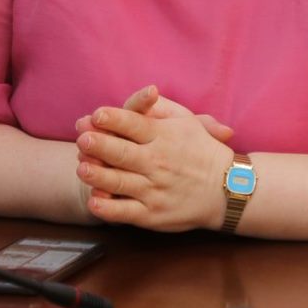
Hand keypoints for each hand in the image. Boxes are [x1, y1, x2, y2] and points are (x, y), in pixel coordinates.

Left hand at [74, 87, 238, 231]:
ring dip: (98, 174)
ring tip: (81, 168)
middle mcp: (159, 162)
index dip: (114, 118)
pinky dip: (108, 208)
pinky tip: (94, 200)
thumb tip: (142, 93)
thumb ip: (160, 108)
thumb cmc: (200, 150)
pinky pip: (125, 212)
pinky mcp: (152, 215)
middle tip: (83, 138)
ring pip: (119, 182)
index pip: (135, 124)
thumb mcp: (187, 122)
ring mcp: (154, 189)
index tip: (97, 115)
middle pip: (123, 152)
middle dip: (101, 144)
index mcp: (165, 136)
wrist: (226, 189)